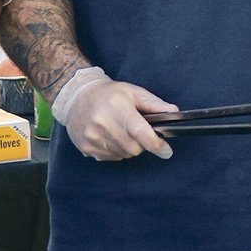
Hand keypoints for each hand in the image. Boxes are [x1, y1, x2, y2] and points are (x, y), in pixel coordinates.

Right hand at [50, 64, 177, 160]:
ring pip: (123, 155)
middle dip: (140, 143)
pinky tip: (110, 136)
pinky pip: (110, 158)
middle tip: (135, 131)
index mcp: (118, 108)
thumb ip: (154, 104)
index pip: (140, 132)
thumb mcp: (133, 92)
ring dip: (127, 147)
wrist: (76, 97)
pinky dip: (115, 151)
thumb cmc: (109, 94)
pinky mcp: (86, 148)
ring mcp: (93, 137)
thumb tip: (174, 112)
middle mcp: (103, 124)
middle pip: (134, 149)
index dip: (156, 144)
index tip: (166, 151)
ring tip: (120, 131)